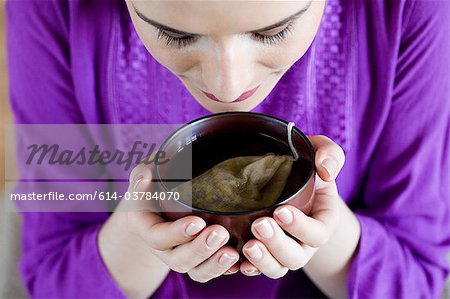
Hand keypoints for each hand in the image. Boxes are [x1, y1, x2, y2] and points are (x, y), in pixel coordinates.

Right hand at [99, 160, 239, 297]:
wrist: (160, 206)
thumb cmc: (154, 186)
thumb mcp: (144, 175)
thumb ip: (141, 174)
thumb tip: (145, 177)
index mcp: (148, 229)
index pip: (158, 237)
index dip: (177, 233)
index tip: (198, 222)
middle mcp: (165, 249)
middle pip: (180, 260)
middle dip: (200, 249)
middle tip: (220, 233)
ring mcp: (183, 256)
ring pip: (197, 271)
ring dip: (215, 264)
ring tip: (232, 253)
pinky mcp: (201, 260)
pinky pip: (211, 271)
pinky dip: (226, 269)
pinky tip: (241, 263)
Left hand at [239, 135, 344, 277]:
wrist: (284, 173)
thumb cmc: (303, 163)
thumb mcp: (319, 151)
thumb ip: (330, 154)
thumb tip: (326, 171)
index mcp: (322, 220)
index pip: (317, 233)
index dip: (300, 227)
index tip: (280, 211)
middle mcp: (304, 240)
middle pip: (296, 256)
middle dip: (278, 244)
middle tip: (259, 225)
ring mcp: (283, 248)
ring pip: (278, 267)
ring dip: (263, 261)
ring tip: (248, 247)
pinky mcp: (264, 250)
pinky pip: (259, 268)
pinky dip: (249, 268)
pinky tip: (237, 262)